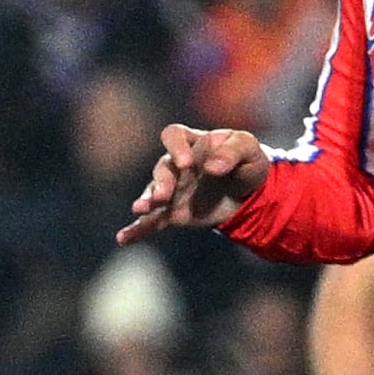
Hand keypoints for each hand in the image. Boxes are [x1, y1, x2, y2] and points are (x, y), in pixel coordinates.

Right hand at [115, 124, 267, 239]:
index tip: (186, 163)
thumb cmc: (247, 162)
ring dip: (146, 201)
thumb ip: (233, 152)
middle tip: (164, 194)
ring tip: (140, 209)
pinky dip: (137, 229)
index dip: (176, 147)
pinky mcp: (173, 213)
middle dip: (162, 181)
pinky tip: (124, 238)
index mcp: (193, 143)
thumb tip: (212, 167)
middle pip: (162, 168)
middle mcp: (177, 165)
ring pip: (153, 193)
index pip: (174, 135)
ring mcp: (173, 190)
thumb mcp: (248, 149)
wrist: (250, 192)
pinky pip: (152, 221)